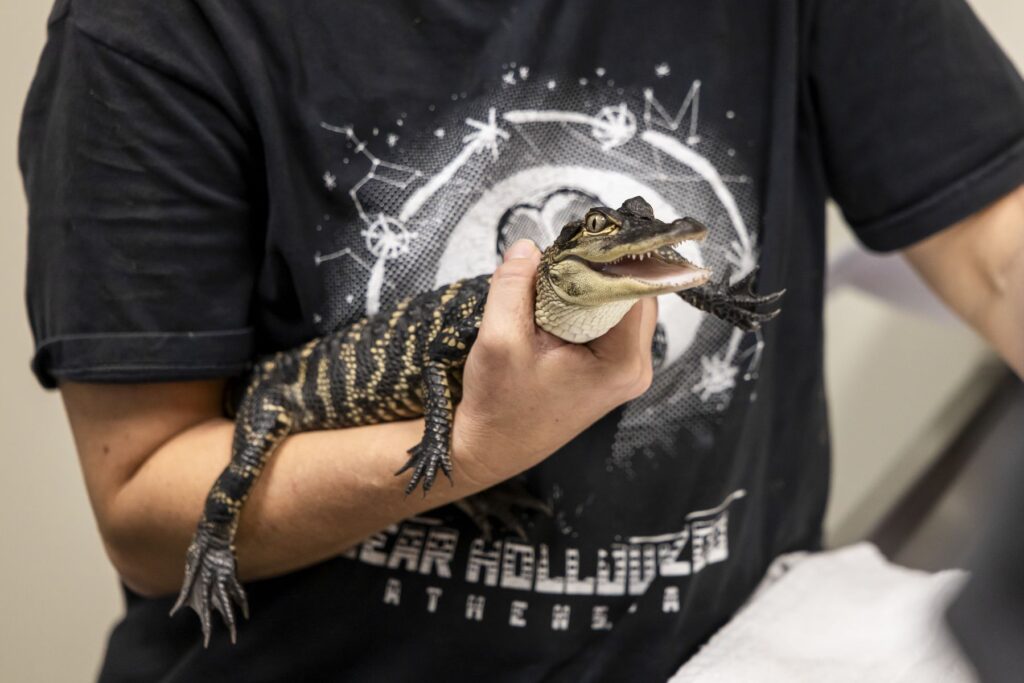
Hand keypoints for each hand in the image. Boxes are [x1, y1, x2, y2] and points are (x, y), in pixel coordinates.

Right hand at [453, 239, 657, 488]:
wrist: (492, 449)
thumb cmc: (499, 406)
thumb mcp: (499, 340)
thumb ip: (514, 286)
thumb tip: (528, 246)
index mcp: (621, 362)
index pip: (635, 286)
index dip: (609, 255)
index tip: (581, 235)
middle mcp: (634, 367)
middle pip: (635, 291)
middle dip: (600, 267)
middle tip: (562, 252)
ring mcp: (625, 369)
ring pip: (622, 303)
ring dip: (593, 284)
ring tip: (554, 277)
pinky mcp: (611, 369)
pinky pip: (610, 320)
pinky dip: (587, 302)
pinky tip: (557, 300)